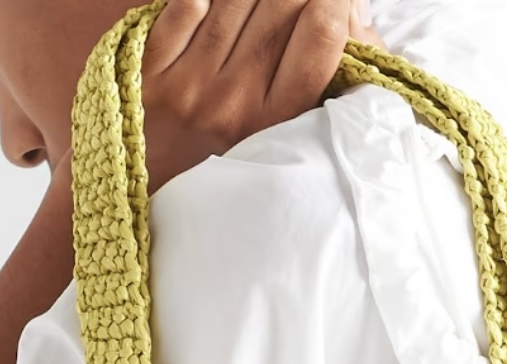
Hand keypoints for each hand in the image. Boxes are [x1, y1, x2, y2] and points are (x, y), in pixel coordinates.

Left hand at [142, 0, 384, 193]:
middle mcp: (235, 101)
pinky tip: (213, 14)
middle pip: (284, 3)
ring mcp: (190, 84)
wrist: (158, 200)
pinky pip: (185, 3)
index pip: (322, 34)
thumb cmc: (235, 163)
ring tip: (260, 11)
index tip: (336, 4)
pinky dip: (203, 0)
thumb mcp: (295, 137)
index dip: (337, 1)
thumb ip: (335, 77)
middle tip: (297, 7)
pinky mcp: (151, 71)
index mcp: (279, 121)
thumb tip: (355, 14)